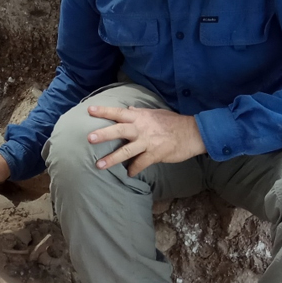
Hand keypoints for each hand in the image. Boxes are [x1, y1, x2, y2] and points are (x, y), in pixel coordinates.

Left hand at [87, 106, 206, 176]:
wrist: (192, 133)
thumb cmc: (173, 122)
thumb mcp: (156, 113)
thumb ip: (141, 112)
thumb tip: (128, 108)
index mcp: (141, 116)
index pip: (119, 112)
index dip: (104, 111)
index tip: (90, 110)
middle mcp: (141, 128)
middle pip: (119, 130)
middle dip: (103, 134)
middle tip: (89, 138)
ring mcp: (148, 142)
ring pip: (126, 151)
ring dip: (112, 159)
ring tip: (99, 165)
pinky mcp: (155, 154)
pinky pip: (140, 164)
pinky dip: (134, 169)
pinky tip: (129, 173)